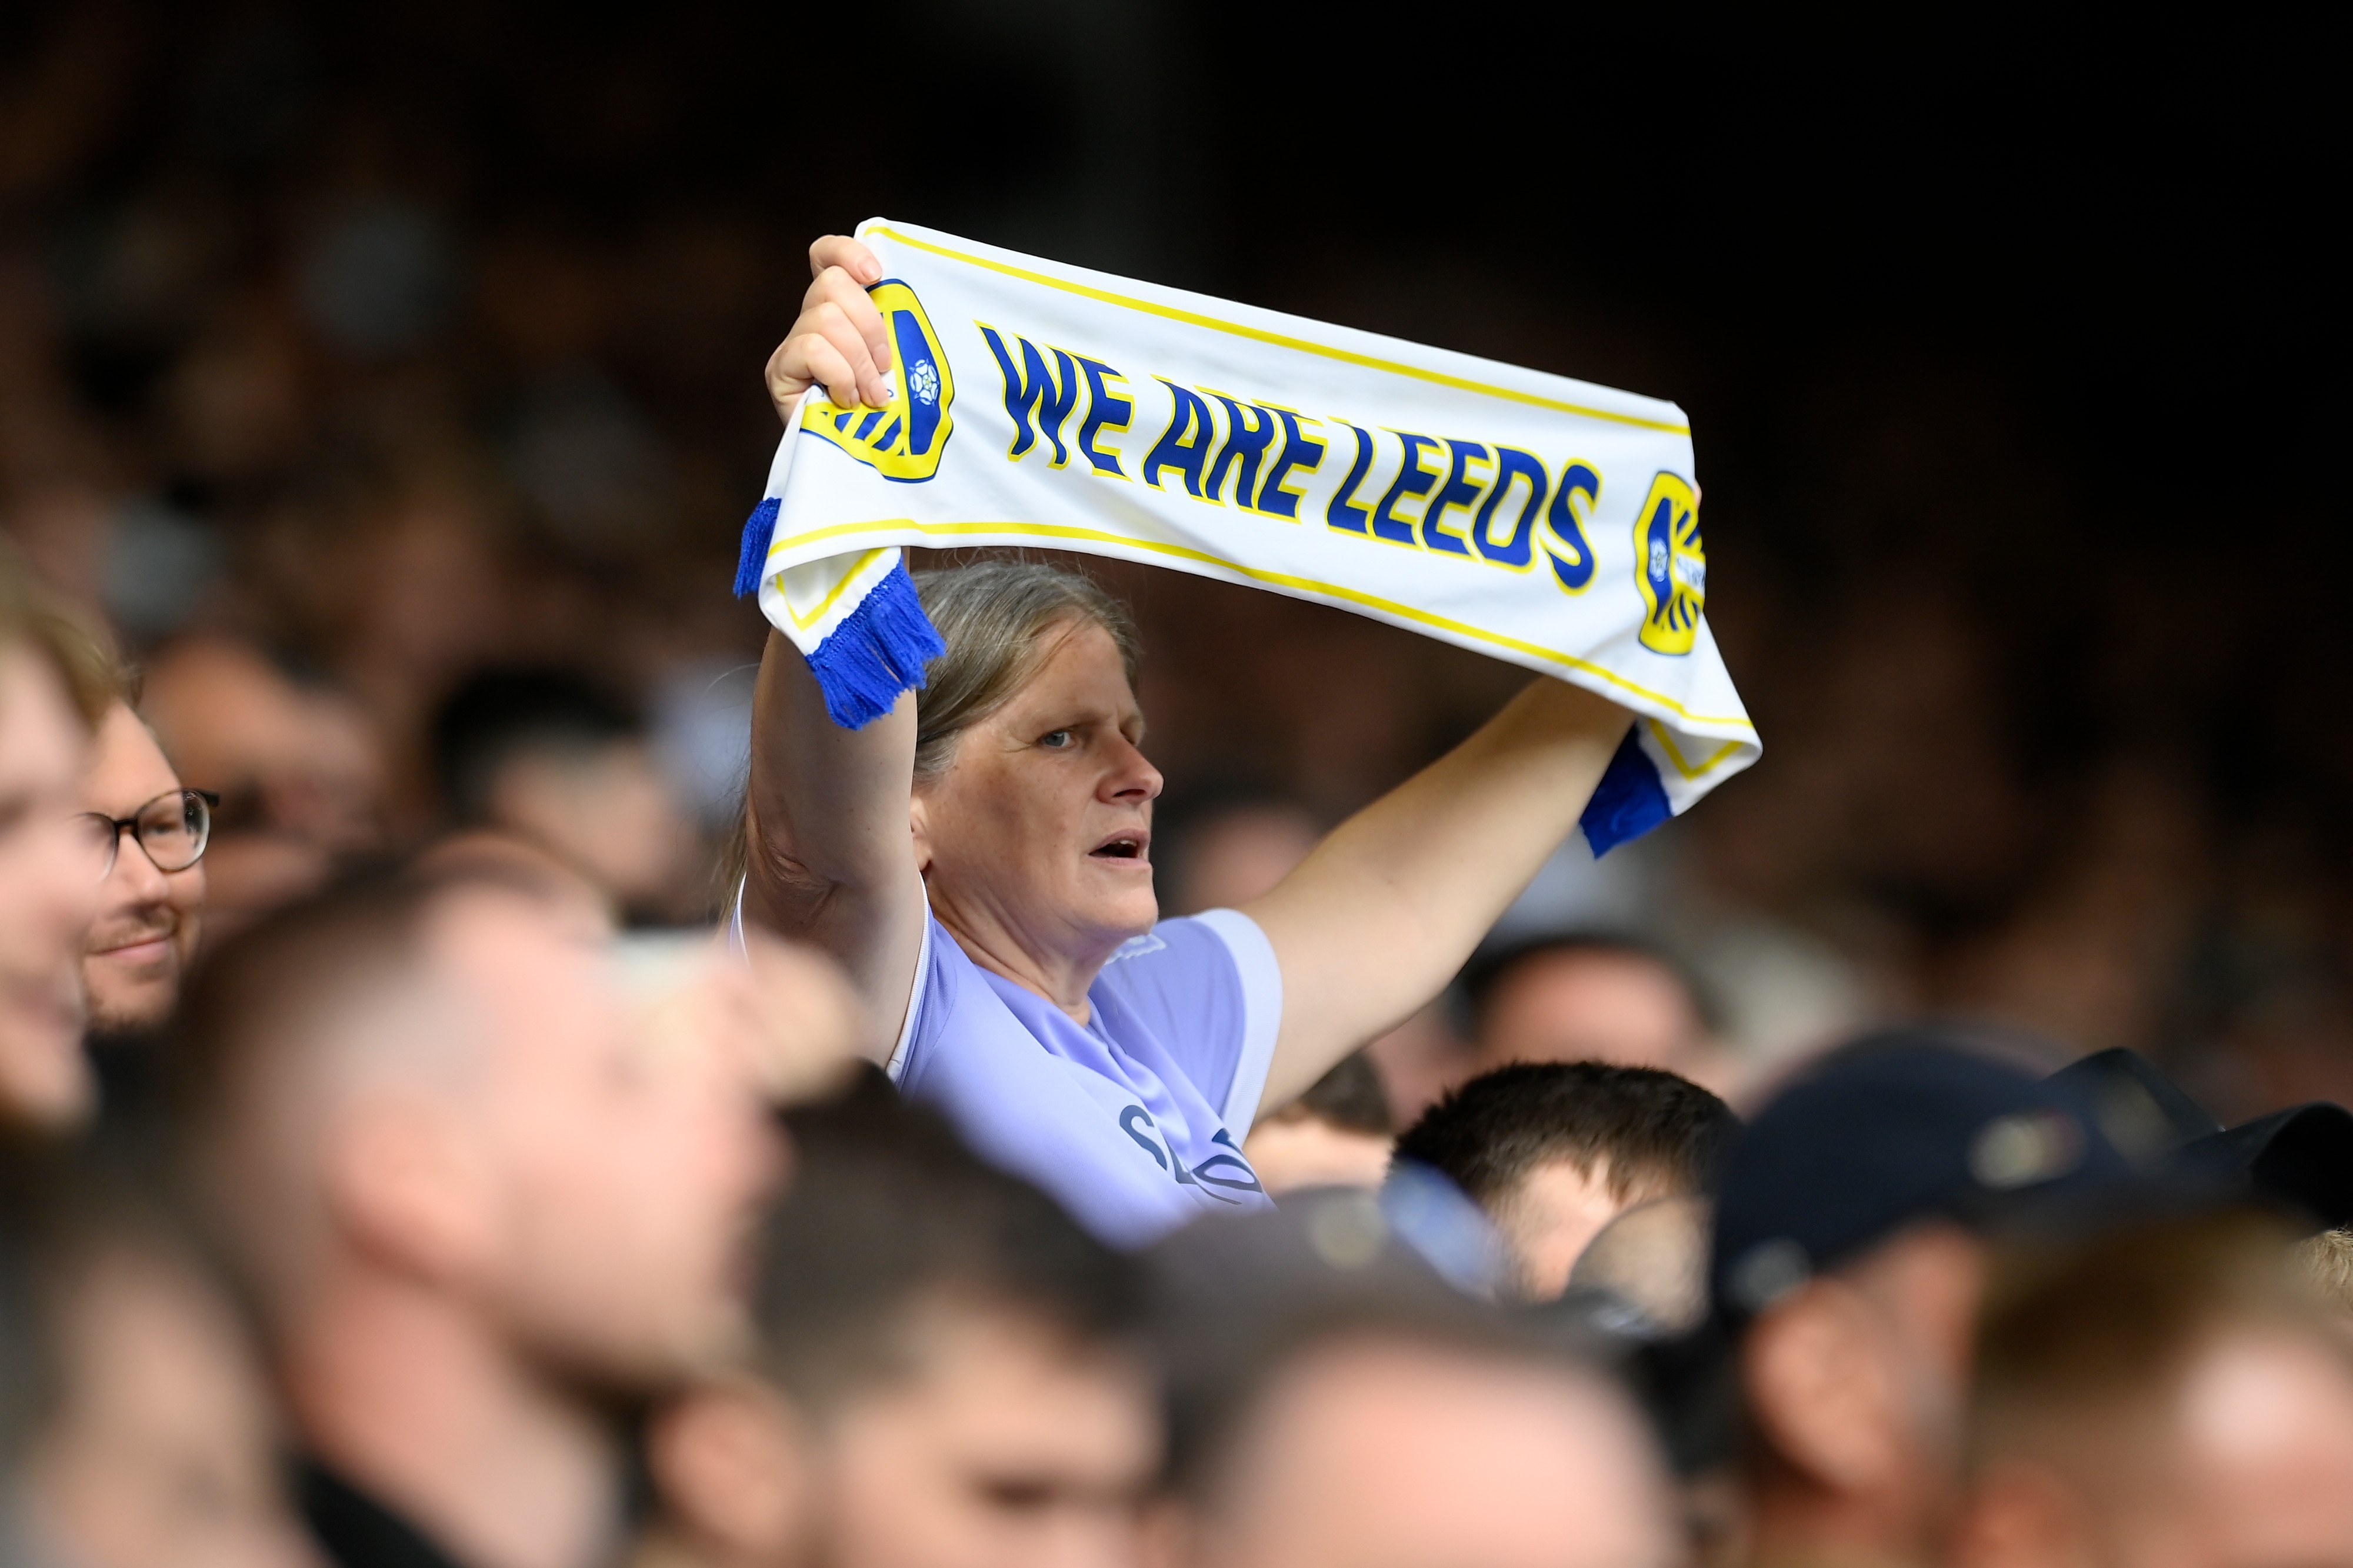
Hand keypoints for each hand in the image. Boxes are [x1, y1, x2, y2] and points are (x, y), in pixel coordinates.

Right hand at [763, 235, 896, 423]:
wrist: (866, 462)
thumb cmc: (889, 412)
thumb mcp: (901, 363)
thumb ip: (895, 330)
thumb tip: (906, 297)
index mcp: (841, 310)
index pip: (826, 257)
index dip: (847, 253)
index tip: (875, 276)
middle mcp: (811, 320)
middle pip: (831, 284)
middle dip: (869, 324)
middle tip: (885, 365)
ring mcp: (792, 345)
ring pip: (825, 318)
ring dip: (858, 360)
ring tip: (871, 394)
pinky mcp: (779, 370)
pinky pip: (811, 348)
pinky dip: (839, 374)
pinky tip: (847, 399)